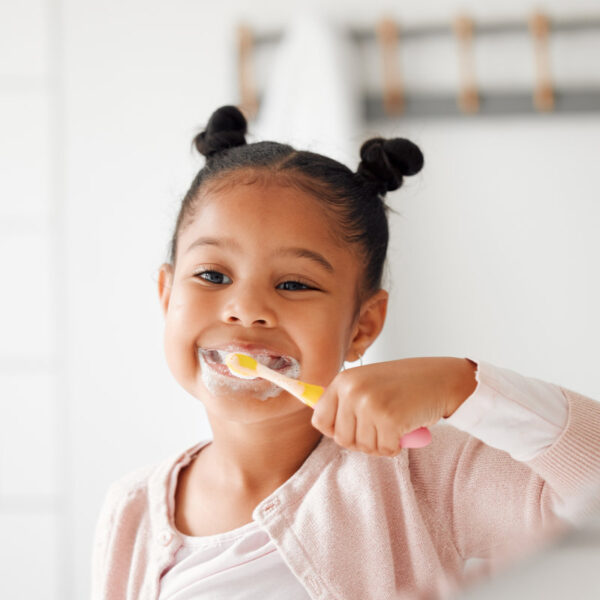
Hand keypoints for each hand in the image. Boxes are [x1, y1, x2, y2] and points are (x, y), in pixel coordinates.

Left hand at [310, 357, 476, 456]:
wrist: (440, 378)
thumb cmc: (404, 385)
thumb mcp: (367, 383)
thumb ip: (345, 401)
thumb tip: (318, 420)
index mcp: (343, 380)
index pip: (320, 420)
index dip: (337, 430)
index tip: (354, 428)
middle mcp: (352, 390)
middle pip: (341, 439)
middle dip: (362, 440)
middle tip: (380, 426)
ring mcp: (370, 404)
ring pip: (363, 447)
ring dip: (381, 443)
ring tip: (394, 423)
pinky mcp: (389, 419)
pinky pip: (385, 450)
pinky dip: (396, 446)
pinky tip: (405, 428)